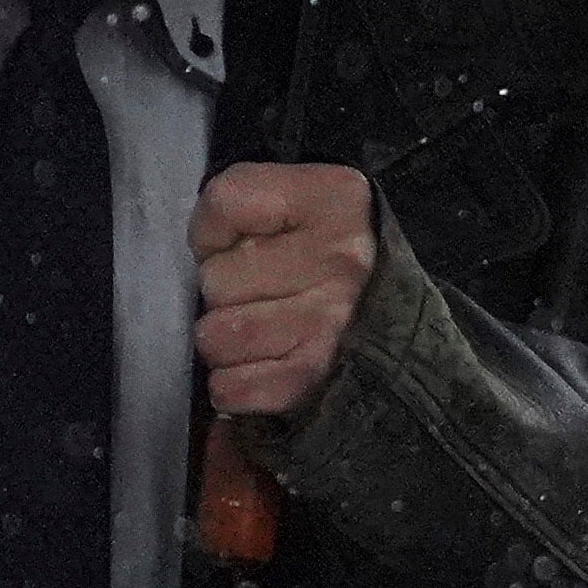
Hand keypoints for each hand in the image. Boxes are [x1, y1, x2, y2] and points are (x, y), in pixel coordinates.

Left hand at [193, 161, 376, 420]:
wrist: (383, 310)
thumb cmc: (322, 251)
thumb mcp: (294, 200)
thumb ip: (238, 206)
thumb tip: (204, 253)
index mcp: (334, 200)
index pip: (226, 201)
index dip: (214, 229)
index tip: (240, 243)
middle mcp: (340, 260)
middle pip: (215, 278)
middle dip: (222, 290)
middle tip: (255, 292)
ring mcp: (330, 322)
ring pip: (216, 336)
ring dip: (223, 339)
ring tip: (254, 329)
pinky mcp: (315, 376)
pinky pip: (234, 386)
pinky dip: (232, 384)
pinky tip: (254, 366)